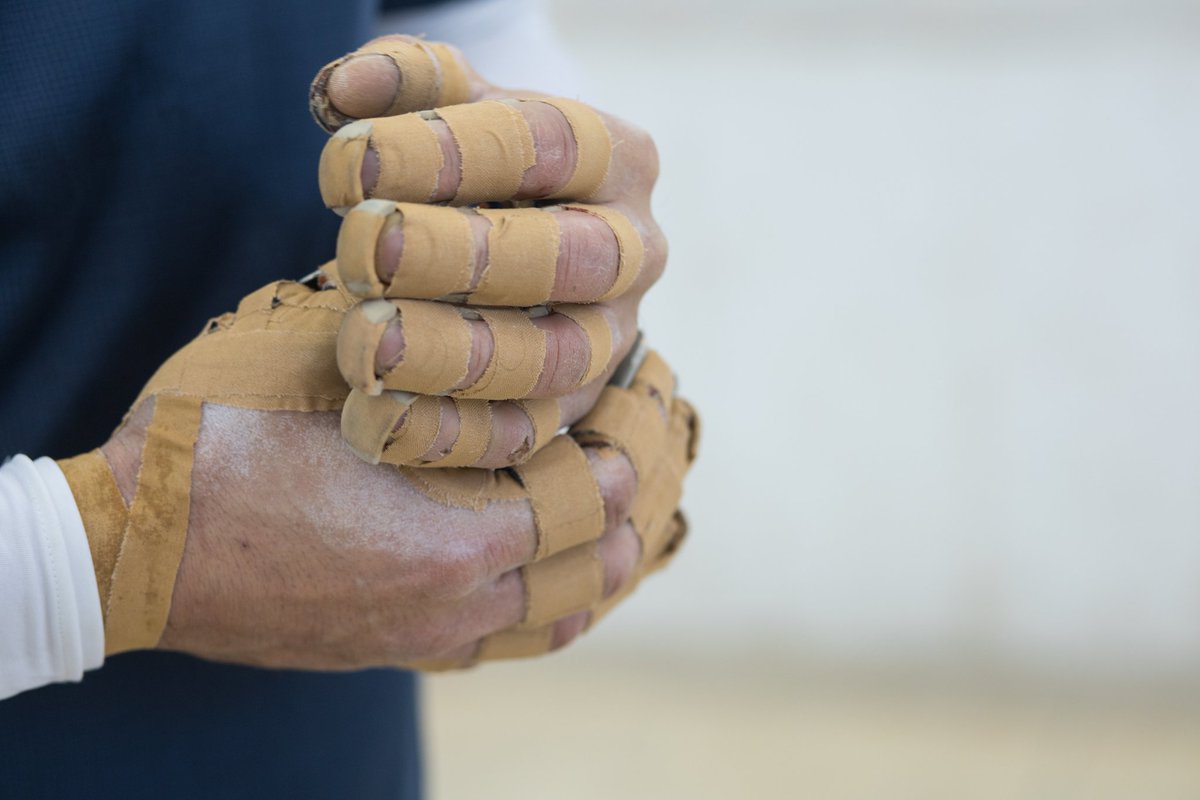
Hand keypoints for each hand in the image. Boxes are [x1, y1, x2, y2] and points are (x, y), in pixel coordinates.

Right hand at [63, 280, 695, 669]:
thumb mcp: (328, 373)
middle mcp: (460, 602)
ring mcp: (425, 637)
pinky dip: (542, 610)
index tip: (641, 391)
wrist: (134, 552)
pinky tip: (543, 577)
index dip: (631, 439)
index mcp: (464, 536)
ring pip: (554, 620)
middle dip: (631, 504)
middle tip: (638, 445)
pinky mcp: (390, 651)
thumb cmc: (223, 449)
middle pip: (595, 567)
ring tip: (613, 517)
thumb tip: (480, 306)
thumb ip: (418, 354)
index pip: (595, 494)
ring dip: (595, 568)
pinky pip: (499, 643)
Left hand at [308, 37, 668, 470]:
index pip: (550, 144)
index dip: (452, 152)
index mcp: (617, 158)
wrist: (510, 250)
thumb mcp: (448, 110)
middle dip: (464, 255)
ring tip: (364, 341)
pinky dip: (447, 436)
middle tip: (368, 246)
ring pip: (555, 359)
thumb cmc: (471, 169)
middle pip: (571, 258)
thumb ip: (404, 82)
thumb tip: (352, 88)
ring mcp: (610, 338)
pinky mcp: (570, 411)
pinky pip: (521, 436)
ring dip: (455, 355)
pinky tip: (370, 418)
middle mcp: (634, 251)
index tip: (354, 158)